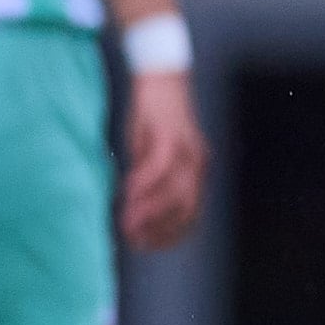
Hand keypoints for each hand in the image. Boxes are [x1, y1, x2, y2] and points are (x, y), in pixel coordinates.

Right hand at [117, 71, 207, 251]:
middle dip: (159, 229)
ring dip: (148, 211)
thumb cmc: (153, 120)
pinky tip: (127, 194)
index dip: (170, 234)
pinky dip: (144, 184)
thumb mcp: (151, 156)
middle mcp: (198, 163)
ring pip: (173, 191)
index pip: (191, 214)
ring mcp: (188, 150)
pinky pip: (160, 166)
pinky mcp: (171, 135)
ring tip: (126, 222)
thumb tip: (131, 209)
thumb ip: (146, 181)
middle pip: (185, 208)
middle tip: (133, 239)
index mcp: (197, 172)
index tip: (147, 246)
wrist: (161, 79)